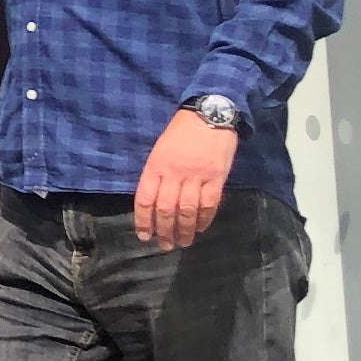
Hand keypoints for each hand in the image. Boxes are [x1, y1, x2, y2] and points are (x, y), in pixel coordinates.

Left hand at [137, 109, 237, 246]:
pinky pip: (209, 205)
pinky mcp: (216, 178)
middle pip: (166, 209)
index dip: (143, 221)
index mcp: (156, 166)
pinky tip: (200, 228)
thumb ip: (156, 174)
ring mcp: (196, 177)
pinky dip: (204, 220)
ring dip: (184, 231)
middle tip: (165, 245)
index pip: (145, 199)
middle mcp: (174, 173)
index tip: (144, 236)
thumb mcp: (159, 150)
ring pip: (187, 211)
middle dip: (164, 231)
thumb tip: (153, 202)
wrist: (208, 116)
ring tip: (182, 242)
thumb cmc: (180, 133)